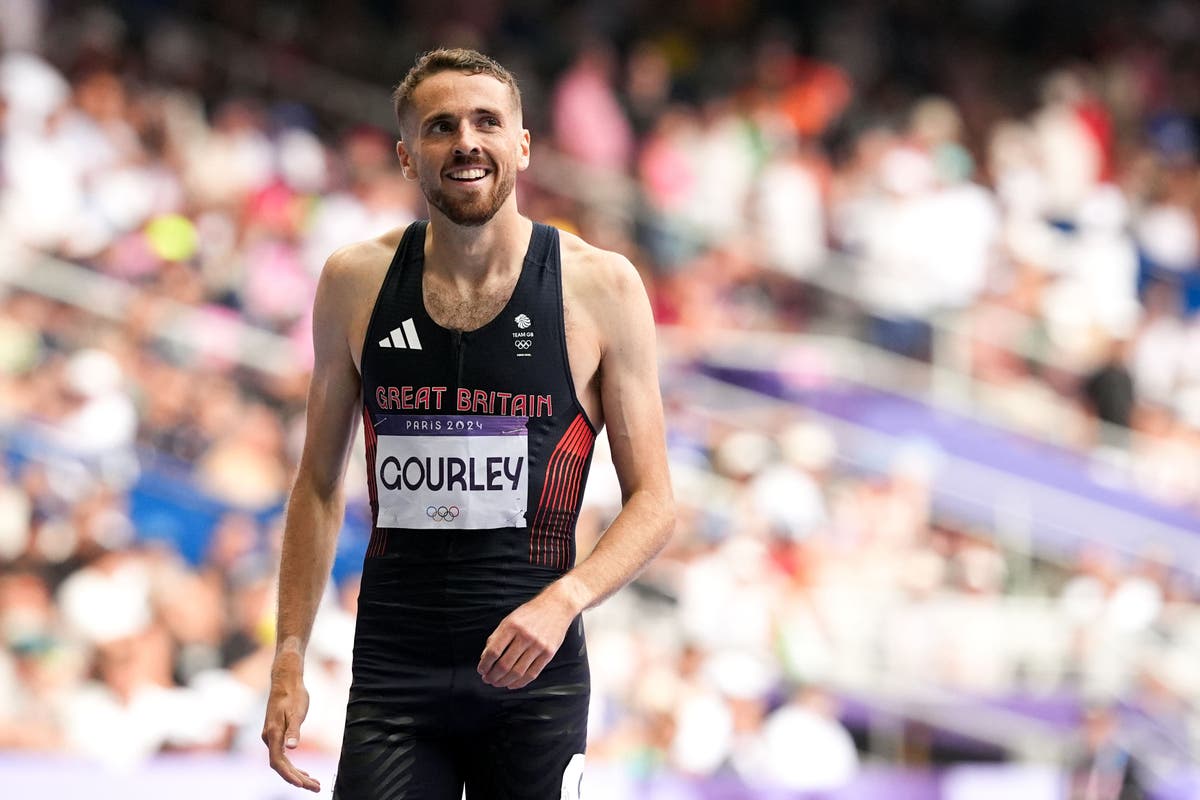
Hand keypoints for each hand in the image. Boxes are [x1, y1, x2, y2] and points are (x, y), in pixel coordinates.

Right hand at [261, 652, 320, 791]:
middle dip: (298, 779)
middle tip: (316, 788)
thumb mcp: (297, 712)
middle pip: (281, 766)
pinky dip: (294, 766)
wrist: (286, 680)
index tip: (302, 785)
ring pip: (282, 763)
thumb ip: (294, 731)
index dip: (289, 775)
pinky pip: (283, 757)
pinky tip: (304, 773)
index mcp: (273, 734)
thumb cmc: (293, 694)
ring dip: (297, 775)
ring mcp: (272, 737)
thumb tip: (292, 748)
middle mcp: (269, 738)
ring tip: (314, 784)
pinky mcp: (276, 735)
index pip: (278, 762)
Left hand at [477, 584, 578, 689]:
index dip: (485, 664)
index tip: (481, 670)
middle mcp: (525, 636)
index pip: (493, 651)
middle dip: (493, 676)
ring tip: (498, 683)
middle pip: (504, 664)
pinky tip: (512, 684)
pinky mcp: (548, 653)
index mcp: (512, 626)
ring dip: (504, 681)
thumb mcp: (510, 619)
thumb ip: (497, 637)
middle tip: (488, 680)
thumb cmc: (531, 613)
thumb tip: (485, 657)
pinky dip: (520, 682)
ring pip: (518, 672)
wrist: (557, 606)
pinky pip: (532, 673)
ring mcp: (538, 645)